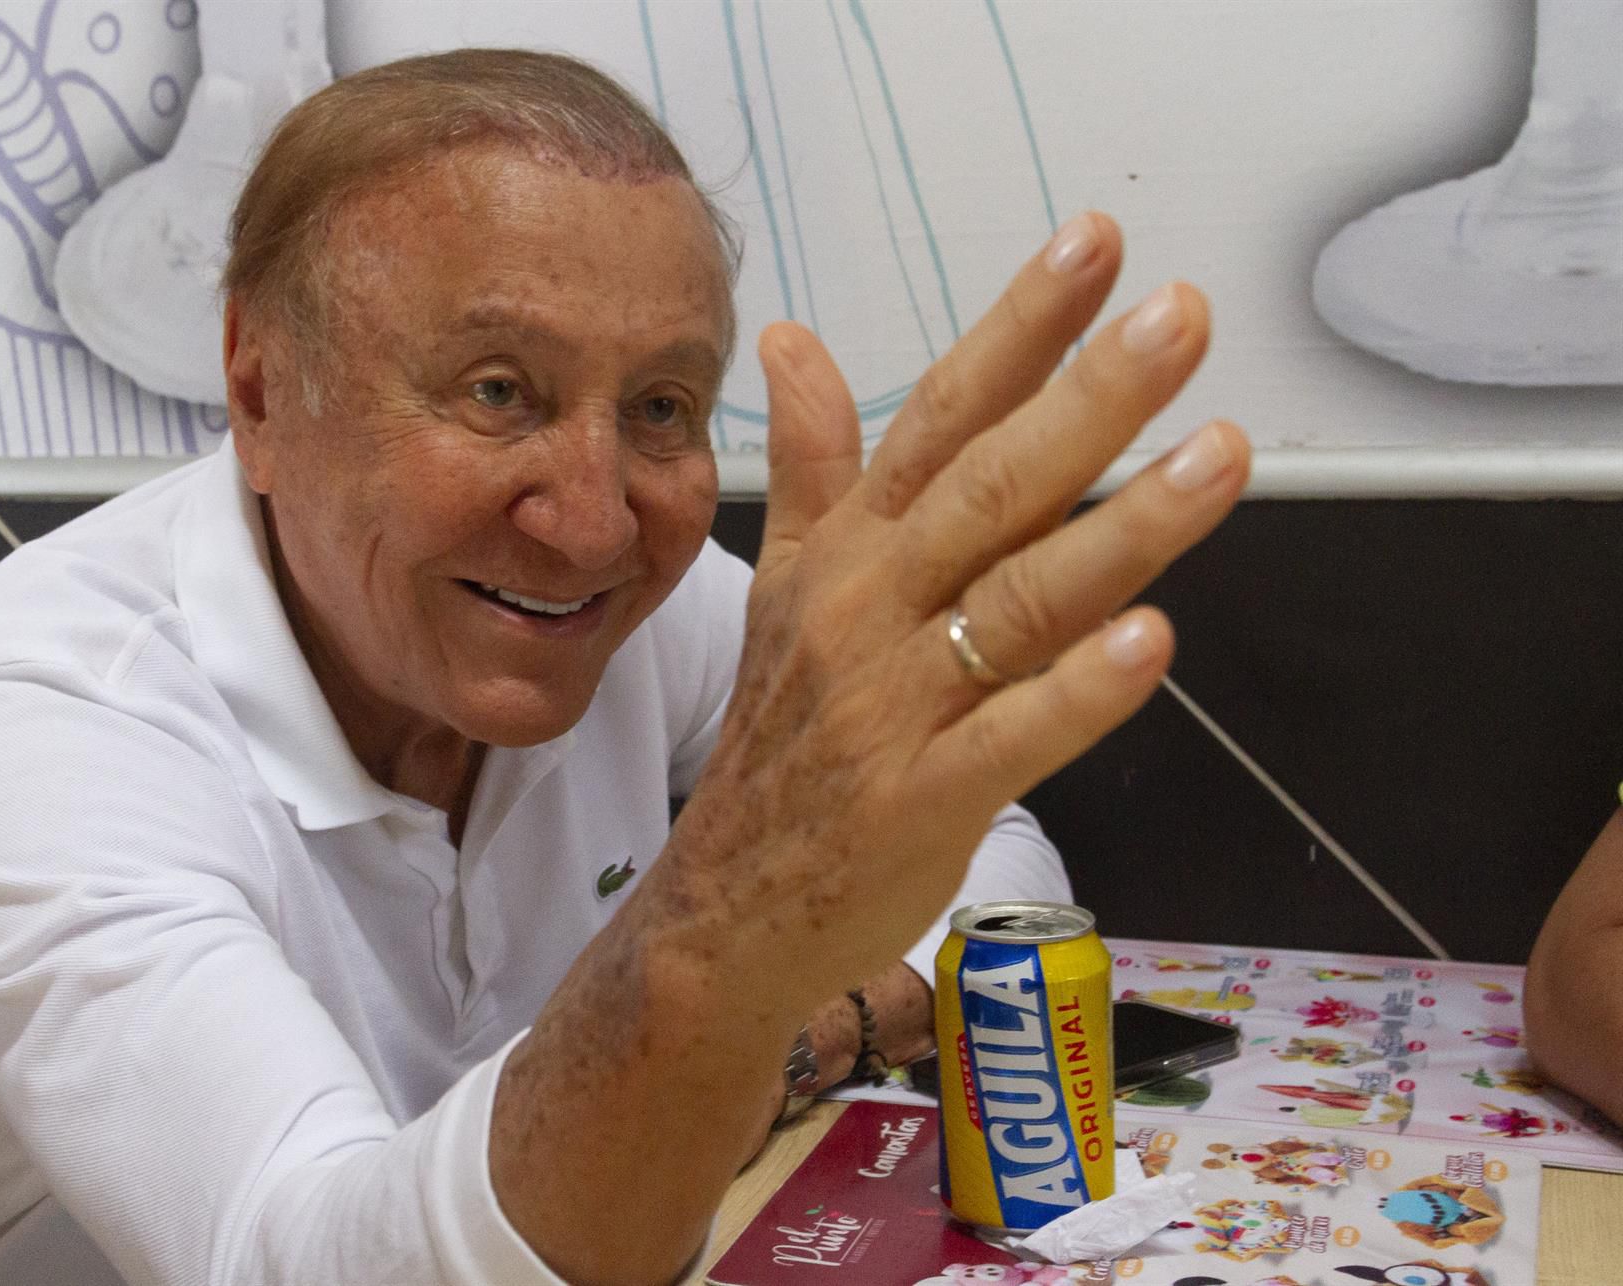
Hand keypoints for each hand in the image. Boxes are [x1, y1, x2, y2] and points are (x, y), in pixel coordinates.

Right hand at [492, 215, 1248, 1284]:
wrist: (726, 905)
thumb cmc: (781, 741)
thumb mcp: (786, 591)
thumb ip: (817, 468)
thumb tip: (793, 342)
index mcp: (848, 553)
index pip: (939, 417)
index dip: (1019, 330)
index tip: (1095, 248)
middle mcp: (868, 610)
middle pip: (990, 488)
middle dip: (1089, 399)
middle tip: (1181, 319)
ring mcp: (893, 705)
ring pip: (1019, 601)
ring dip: (1123, 529)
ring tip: (1220, 456)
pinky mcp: (922, 798)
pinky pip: (1010, 735)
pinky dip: (1078, 689)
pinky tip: (1147, 639)